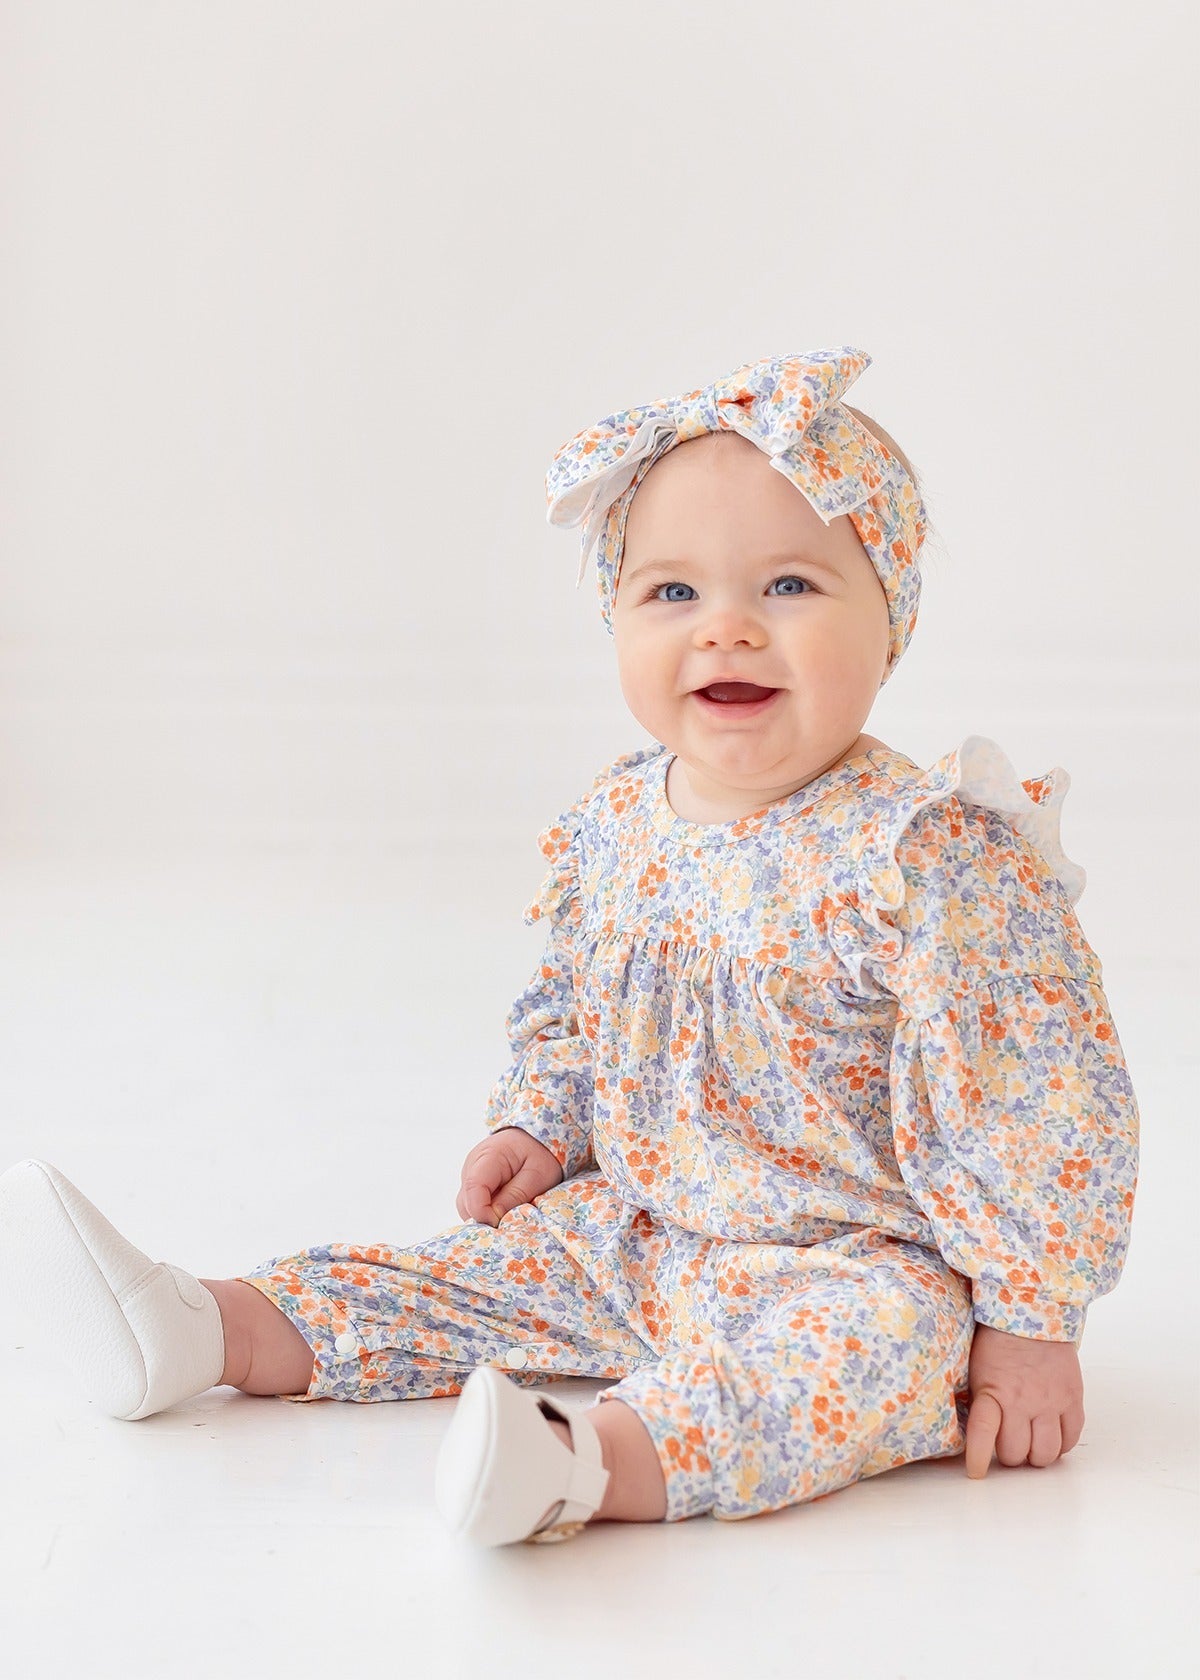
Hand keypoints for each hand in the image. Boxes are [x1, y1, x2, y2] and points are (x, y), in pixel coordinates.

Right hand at [456, 1127, 563, 1226]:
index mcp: (488, 1156)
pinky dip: (487, 1213)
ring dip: (486, 1217)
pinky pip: (474, 1206)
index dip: (483, 1212)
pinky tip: (504, 1210)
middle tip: (510, 1221)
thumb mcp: (537, 1175)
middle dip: (485, 1218)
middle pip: (467, 1203)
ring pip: (468, 1208)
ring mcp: (470, 1175)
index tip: (501, 1223)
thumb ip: (516, 1196)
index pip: (473, 1188)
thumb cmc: (540, 1153)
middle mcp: (472, 1166)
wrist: (537, 1138)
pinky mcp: (474, 1185)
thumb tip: (494, 1218)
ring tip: (510, 1213)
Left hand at [964, 1322, 1084, 1477]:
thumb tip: (971, 1431)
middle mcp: (1022, 1400)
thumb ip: (978, 1399)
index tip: (976, 1472)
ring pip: (1046, 1454)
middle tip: (1009, 1444)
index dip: (977, 1458)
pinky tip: (1052, 1436)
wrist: (1033, 1310)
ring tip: (1031, 1443)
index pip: (982, 1433)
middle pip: (1016, 1453)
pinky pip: (1071, 1438)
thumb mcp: (977, 1368)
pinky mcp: (1073, 1398)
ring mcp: (1050, 1401)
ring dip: (1036, 1454)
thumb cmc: (998, 1340)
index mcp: (992, 1391)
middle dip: (1010, 1455)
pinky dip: (1060, 1445)